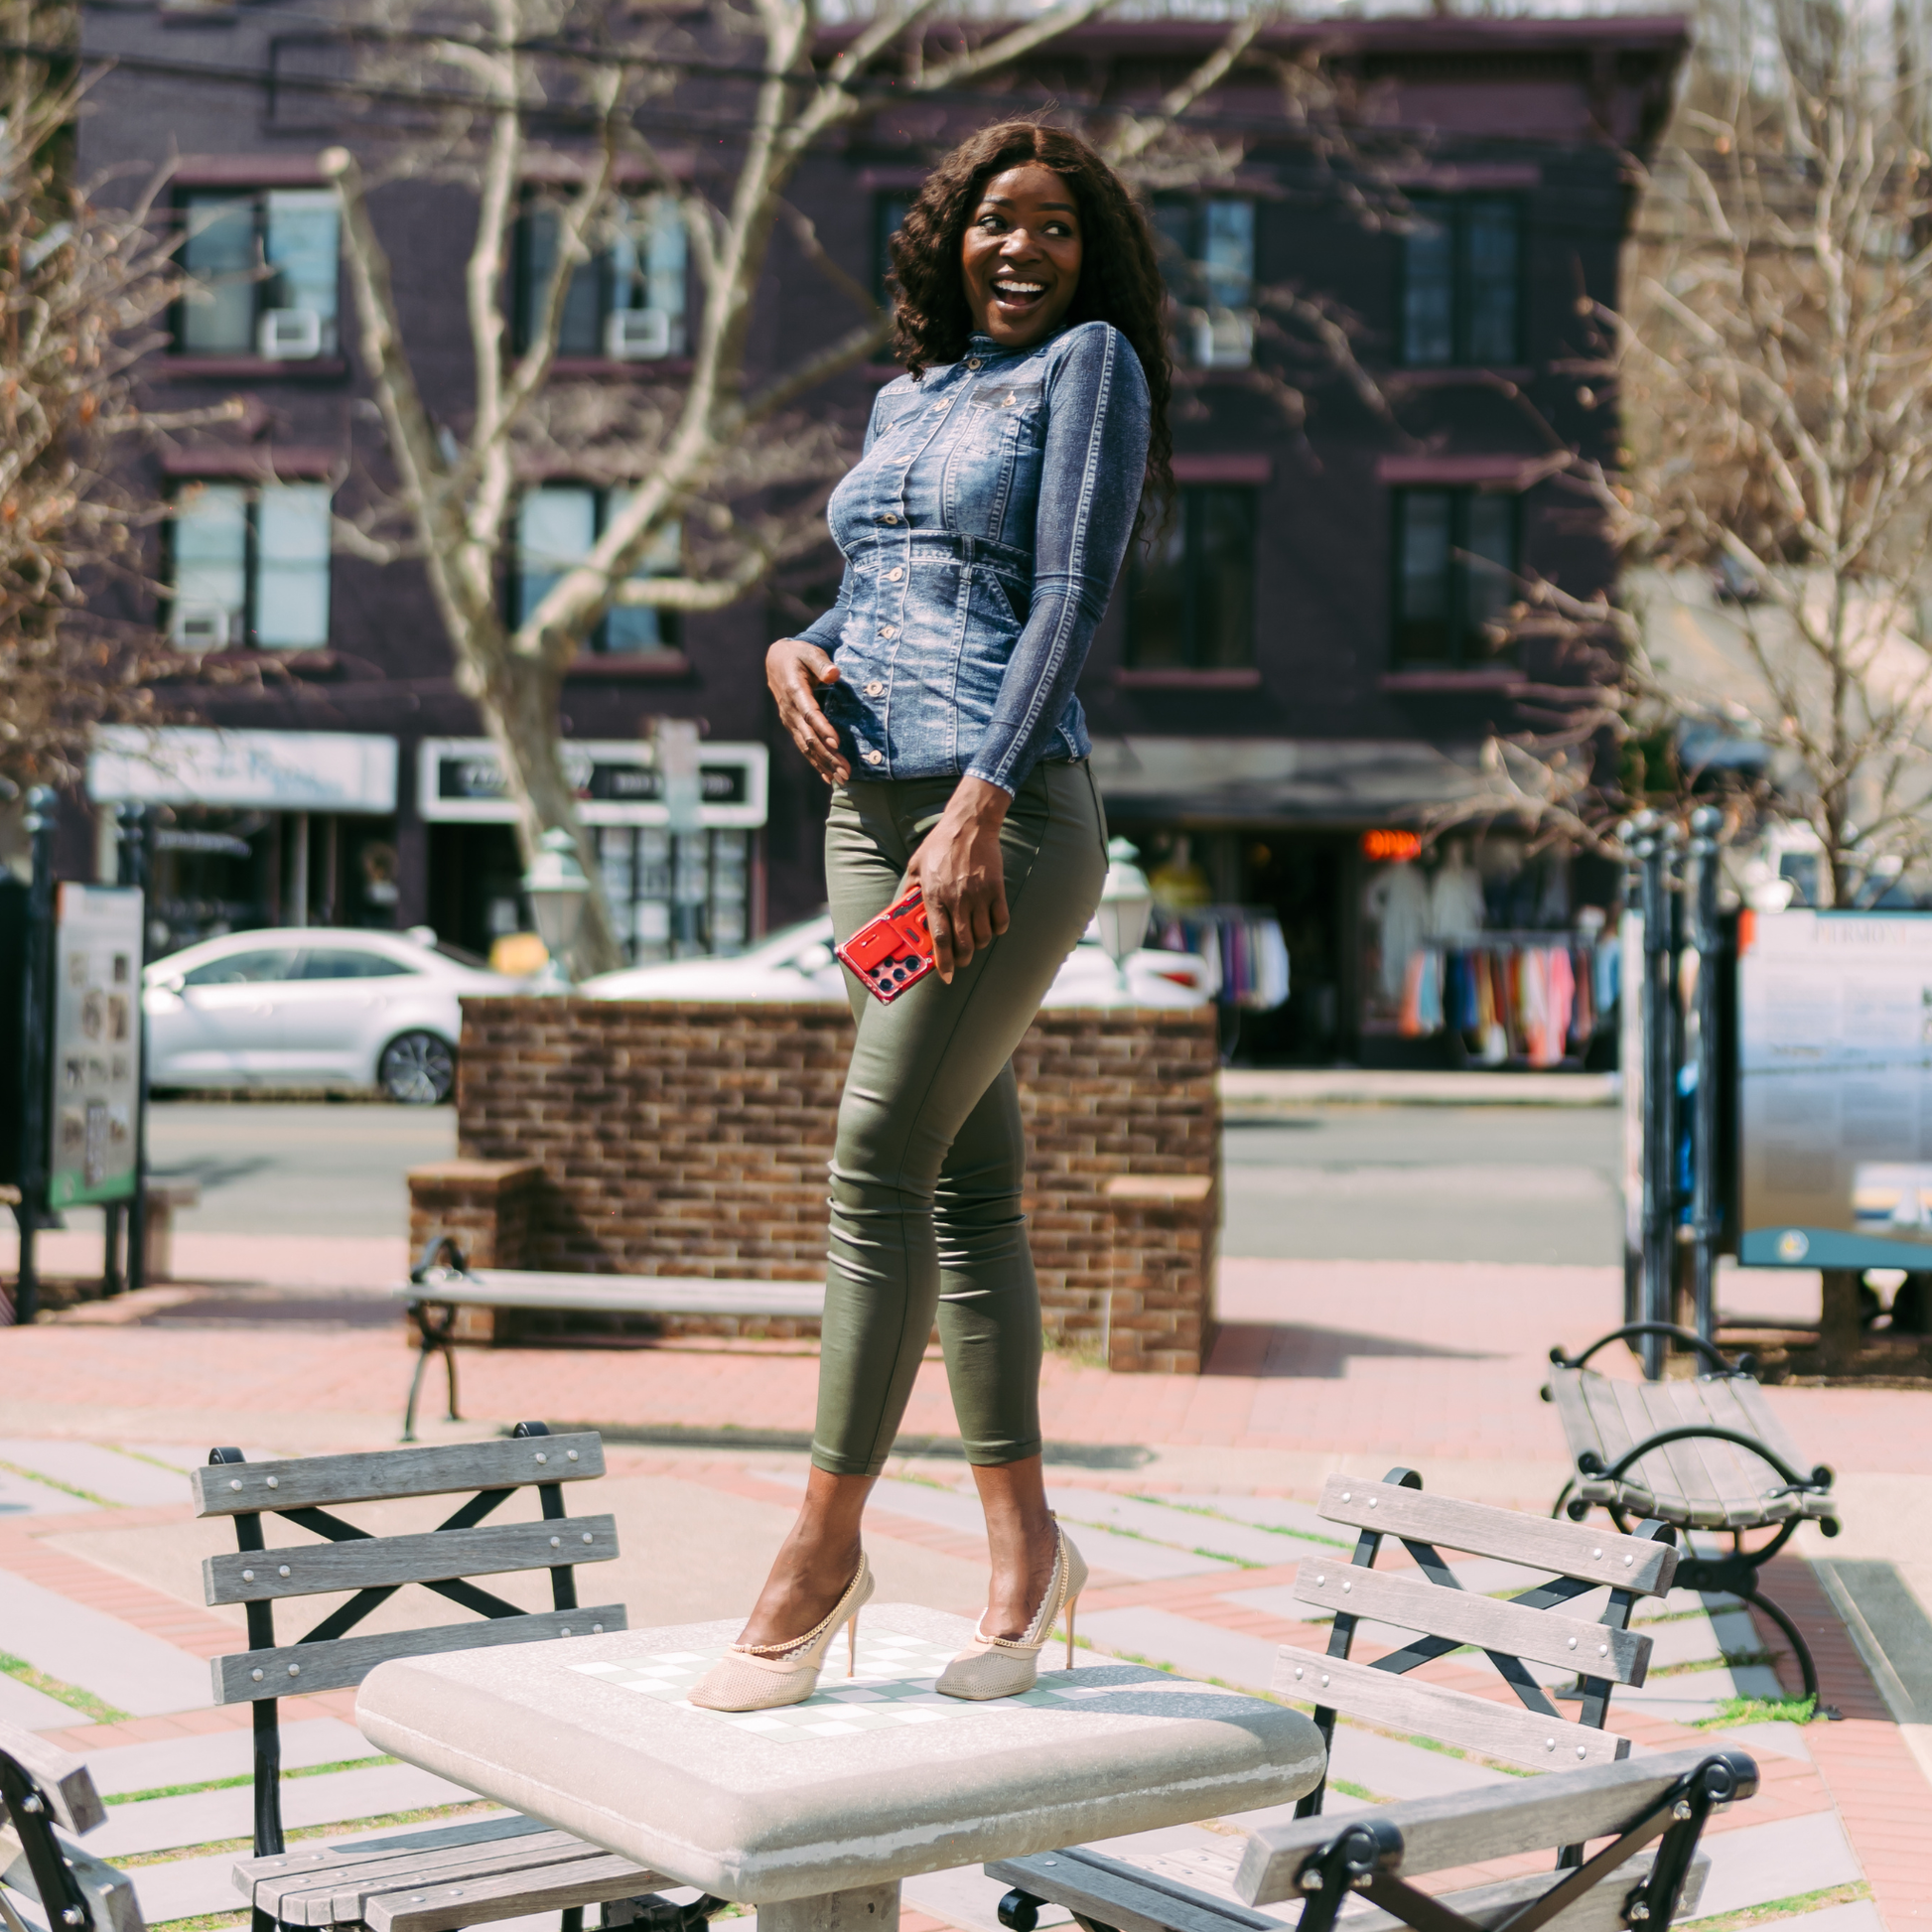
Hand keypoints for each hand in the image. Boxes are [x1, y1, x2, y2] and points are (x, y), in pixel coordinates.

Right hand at [767, 638, 849, 784]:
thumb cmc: (798, 655)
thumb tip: (833, 674)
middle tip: (846, 771)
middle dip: (828, 755)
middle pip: (809, 737)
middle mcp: (790, 710)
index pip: (809, 713)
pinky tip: (828, 778)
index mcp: (795, 691)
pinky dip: (816, 763)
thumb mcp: (809, 652)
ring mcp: (789, 721)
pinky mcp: (793, 727)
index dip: (822, 728)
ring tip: (843, 779)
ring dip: (825, 764)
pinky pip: (804, 748)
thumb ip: (821, 663)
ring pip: (807, 747)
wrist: (777, 661)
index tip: (836, 742)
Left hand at [905, 777, 1010, 980]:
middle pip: (964, 943)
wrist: (969, 823)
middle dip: (963, 959)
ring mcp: (978, 895)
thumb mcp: (916, 865)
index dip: (943, 962)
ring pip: (983, 936)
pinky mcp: (996, 889)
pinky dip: (997, 929)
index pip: (939, 938)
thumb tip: (900, 909)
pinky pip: (1001, 920)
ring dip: (979, 944)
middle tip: (961, 960)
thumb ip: (909, 890)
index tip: (945, 975)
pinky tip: (992, 926)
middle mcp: (957, 899)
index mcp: (934, 895)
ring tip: (974, 939)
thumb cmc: (940, 843)